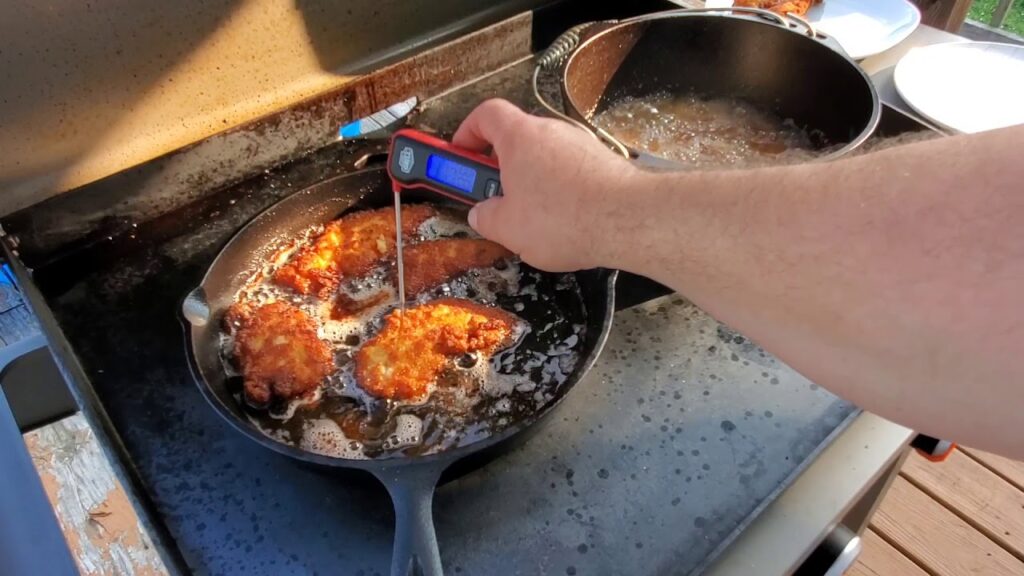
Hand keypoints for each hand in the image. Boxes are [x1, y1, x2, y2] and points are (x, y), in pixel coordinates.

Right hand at [453, 99, 640, 271]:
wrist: (627, 220)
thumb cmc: (567, 217)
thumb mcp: (508, 227)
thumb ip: (487, 217)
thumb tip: (482, 214)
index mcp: (520, 137)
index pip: (486, 114)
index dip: (468, 131)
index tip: (460, 152)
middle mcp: (551, 132)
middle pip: (516, 138)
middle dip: (500, 166)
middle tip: (491, 194)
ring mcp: (580, 145)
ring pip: (544, 157)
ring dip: (531, 180)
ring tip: (529, 216)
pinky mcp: (602, 163)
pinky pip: (570, 171)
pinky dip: (559, 190)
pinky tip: (562, 220)